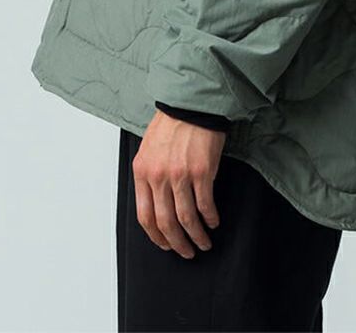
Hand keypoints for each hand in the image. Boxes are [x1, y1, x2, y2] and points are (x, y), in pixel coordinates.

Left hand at [132, 109, 225, 257]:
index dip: (156, 236)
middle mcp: (159, 176)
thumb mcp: (148, 149)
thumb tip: (157, 204)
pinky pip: (205, 204)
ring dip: (196, 236)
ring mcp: (180, 175)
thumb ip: (149, 175)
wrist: (191, 104)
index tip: (166, 245)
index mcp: (142, 172)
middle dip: (177, 243)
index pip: (145, 217)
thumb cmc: (171, 124)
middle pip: (166, 222)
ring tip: (203, 243)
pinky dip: (210, 218)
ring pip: (186, 218)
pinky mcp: (201, 171)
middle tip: (186, 252)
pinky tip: (213, 222)